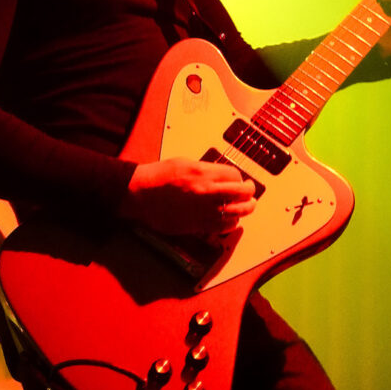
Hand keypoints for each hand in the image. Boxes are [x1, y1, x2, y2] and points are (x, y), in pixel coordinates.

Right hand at [120, 157, 256, 236]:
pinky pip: (222, 227)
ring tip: (246, 208)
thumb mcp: (184, 162)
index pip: (235, 176)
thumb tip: (220, 175)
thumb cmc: (157, 177)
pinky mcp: (196, 225)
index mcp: (203, 173)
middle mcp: (205, 192)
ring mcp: (202, 210)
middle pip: (241, 194)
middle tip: (251, 193)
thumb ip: (206, 169)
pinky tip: (231, 221)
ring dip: (244, 210)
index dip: (240, 178)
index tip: (241, 180)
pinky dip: (230, 224)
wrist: (139, 194)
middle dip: (250, 193)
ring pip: (236, 213)